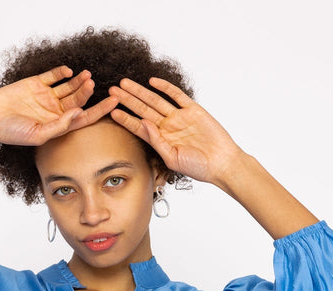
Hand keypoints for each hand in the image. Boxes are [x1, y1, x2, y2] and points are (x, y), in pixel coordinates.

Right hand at [0, 66, 118, 145]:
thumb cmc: (13, 132)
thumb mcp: (38, 134)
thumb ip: (59, 126)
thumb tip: (79, 114)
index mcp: (59, 125)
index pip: (84, 117)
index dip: (100, 110)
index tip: (114, 102)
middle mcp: (55, 111)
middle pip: (79, 100)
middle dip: (88, 92)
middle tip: (93, 84)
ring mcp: (47, 96)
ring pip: (69, 87)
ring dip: (79, 81)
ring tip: (86, 76)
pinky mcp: (37, 83)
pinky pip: (54, 75)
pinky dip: (62, 72)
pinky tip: (69, 71)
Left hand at [108, 77, 243, 185]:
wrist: (221, 163)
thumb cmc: (197, 167)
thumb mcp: (172, 159)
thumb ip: (156, 142)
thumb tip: (143, 123)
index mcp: (161, 140)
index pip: (138, 127)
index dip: (125, 118)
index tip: (111, 111)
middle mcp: (168, 127)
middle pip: (143, 110)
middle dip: (127, 100)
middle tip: (112, 90)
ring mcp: (180, 117)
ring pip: (155, 100)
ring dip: (140, 92)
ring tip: (124, 83)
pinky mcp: (193, 110)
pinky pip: (177, 95)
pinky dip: (165, 87)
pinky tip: (152, 82)